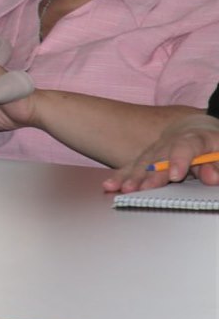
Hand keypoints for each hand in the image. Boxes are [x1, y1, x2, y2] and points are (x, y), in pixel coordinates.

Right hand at [104, 114, 218, 192]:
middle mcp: (172, 142)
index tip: (175, 175)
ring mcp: (157, 149)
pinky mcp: (147, 157)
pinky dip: (122, 176)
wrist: (197, 129)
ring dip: (133, 177)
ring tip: (125, 189)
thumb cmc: (213, 145)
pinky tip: (111, 184)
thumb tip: (211, 176)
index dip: (179, 160)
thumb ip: (218, 165)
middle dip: (150, 174)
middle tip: (144, 188)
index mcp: (195, 139)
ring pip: (143, 162)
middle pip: (160, 157)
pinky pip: (133, 166)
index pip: (185, 146)